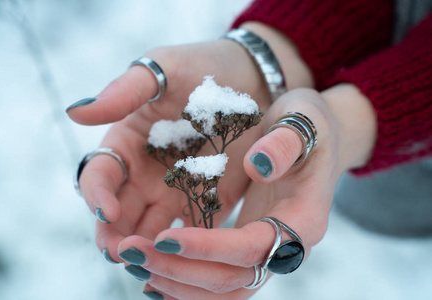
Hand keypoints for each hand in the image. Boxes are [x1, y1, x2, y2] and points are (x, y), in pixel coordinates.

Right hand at [67, 23, 312, 260]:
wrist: (251, 78)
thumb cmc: (201, 67)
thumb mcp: (163, 71)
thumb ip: (124, 92)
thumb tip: (75, 112)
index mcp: (127, 143)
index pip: (99, 174)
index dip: (96, 193)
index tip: (107, 208)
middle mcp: (146, 173)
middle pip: (119, 212)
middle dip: (114, 235)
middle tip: (120, 254)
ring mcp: (176, 190)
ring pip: (149, 230)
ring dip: (144, 250)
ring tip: (146, 266)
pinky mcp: (207, 201)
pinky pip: (191, 231)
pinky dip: (183, 249)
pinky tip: (184, 262)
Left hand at [118, 85, 375, 299]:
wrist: (315, 135)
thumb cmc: (309, 124)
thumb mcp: (302, 119)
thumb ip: (284, 143)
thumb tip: (258, 165)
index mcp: (304, 217)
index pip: (253, 247)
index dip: (208, 247)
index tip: (163, 238)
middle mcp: (287, 245)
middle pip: (233, 279)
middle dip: (180, 270)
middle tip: (131, 252)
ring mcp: (269, 250)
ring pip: (225, 290)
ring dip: (178, 282)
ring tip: (134, 263)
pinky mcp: (252, 246)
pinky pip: (221, 280)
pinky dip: (187, 282)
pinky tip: (153, 272)